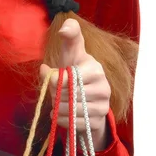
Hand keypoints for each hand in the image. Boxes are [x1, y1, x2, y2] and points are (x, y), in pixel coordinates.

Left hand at [40, 19, 110, 146]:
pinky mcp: (99, 122)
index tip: (51, 78)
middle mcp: (103, 86)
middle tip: (54, 93)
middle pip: (68, 94)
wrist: (86, 98)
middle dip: (55, 94)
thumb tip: (63, 31)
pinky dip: (62, 120)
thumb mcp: (70, 52)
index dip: (56, 79)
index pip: (71, 76)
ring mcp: (103, 105)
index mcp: (95, 68)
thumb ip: (68, 37)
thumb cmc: (74, 70)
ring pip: (71, 110)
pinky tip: (62, 114)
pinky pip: (74, 124)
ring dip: (58, 108)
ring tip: (57, 103)